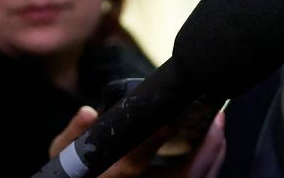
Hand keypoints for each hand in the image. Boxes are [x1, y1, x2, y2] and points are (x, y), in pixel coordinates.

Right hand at [50, 106, 226, 177]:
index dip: (158, 135)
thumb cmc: (76, 175)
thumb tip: (87, 112)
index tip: (176, 112)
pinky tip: (213, 146)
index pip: (136, 159)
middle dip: (206, 148)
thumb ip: (73, 135)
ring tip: (220, 126)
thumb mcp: (63, 158)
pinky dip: (209, 167)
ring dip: (213, 156)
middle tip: (218, 116)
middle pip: (184, 176)